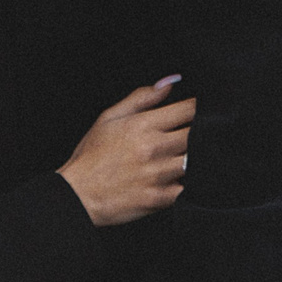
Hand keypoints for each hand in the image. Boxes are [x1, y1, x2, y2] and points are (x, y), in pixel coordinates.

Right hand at [58, 76, 194, 226]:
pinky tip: (183, 180)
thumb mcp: (108, 118)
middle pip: (199, 135)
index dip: (200, 107)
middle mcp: (154, 148)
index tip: (200, 110)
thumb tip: (170, 83)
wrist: (77, 195)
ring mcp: (159, 174)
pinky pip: (190, 189)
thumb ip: (141, 98)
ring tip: (186, 157)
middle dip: (203, 132)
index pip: (189, 110)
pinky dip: (192, 184)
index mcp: (143, 125)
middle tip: (198, 134)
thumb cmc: (91, 156)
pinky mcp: (161, 198)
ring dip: (197, 158)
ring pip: (197, 161)